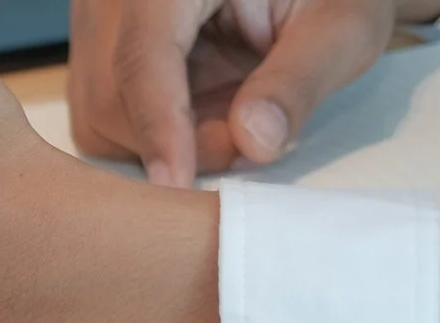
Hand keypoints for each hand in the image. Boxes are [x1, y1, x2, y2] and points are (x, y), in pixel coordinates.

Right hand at [69, 0, 439, 185]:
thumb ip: (299, 79)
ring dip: (162, 141)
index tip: (177, 183)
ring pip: (99, 113)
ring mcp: (99, 21)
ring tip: (229, 115)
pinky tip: (199, 113)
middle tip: (247, 138)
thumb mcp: (341, 23)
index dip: (159, 126)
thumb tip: (252, 143)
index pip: (142, 54)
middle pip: (110, 93)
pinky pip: (103, 115)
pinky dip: (151, 134)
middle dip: (172, 140)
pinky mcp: (98, 50)